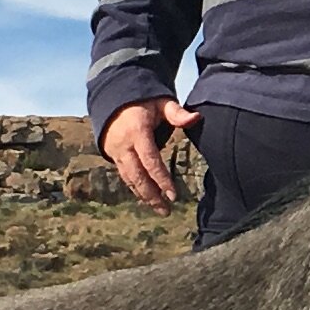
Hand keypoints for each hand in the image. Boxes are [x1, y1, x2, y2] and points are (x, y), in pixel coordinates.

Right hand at [102, 96, 197, 210]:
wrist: (115, 99)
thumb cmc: (144, 102)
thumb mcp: (161, 102)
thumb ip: (177, 113)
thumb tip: (196, 118)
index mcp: (137, 131)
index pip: (150, 160)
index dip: (161, 178)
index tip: (173, 194)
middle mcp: (124, 145)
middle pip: (137, 175)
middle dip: (152, 195)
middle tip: (167, 210)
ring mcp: (116, 152)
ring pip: (129, 179)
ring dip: (144, 196)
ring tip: (160, 209)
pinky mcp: (113, 157)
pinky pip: (124, 176)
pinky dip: (136, 188)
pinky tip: (148, 198)